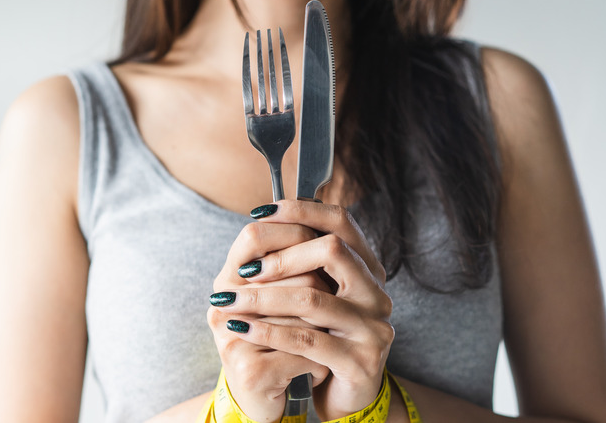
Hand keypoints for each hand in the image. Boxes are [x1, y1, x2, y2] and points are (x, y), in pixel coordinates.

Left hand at [212, 200, 394, 419]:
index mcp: (368, 269)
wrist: (346, 396)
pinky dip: (267, 331)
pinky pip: (306, 340)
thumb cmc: (324, 339)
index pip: (341, 221)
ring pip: (312, 298)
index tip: (260, 212)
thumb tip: (262, 221)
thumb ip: (304, 262)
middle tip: (244, 271)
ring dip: (262, 298)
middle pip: (332, 250)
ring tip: (228, 302)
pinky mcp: (361, 362)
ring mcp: (373, 328)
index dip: (301, 209)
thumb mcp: (317, 296)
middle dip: (281, 256)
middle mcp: (377, 293)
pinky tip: (242, 328)